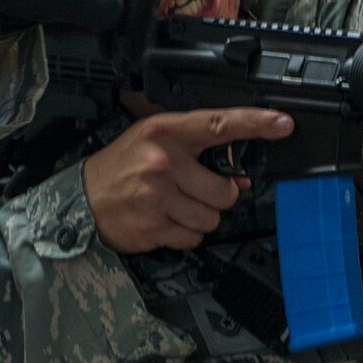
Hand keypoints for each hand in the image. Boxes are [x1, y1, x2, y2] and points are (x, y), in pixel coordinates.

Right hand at [83, 108, 293, 253]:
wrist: (80, 199)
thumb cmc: (121, 168)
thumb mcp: (154, 144)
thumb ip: (196, 153)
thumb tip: (242, 179)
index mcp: (164, 132)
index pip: (218, 124)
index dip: (255, 123)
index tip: (282, 123)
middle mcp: (162, 162)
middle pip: (224, 191)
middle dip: (216, 198)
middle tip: (193, 192)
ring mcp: (157, 196)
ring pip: (211, 219)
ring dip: (199, 219)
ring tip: (173, 207)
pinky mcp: (153, 226)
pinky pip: (192, 239)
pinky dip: (184, 236)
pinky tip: (164, 222)